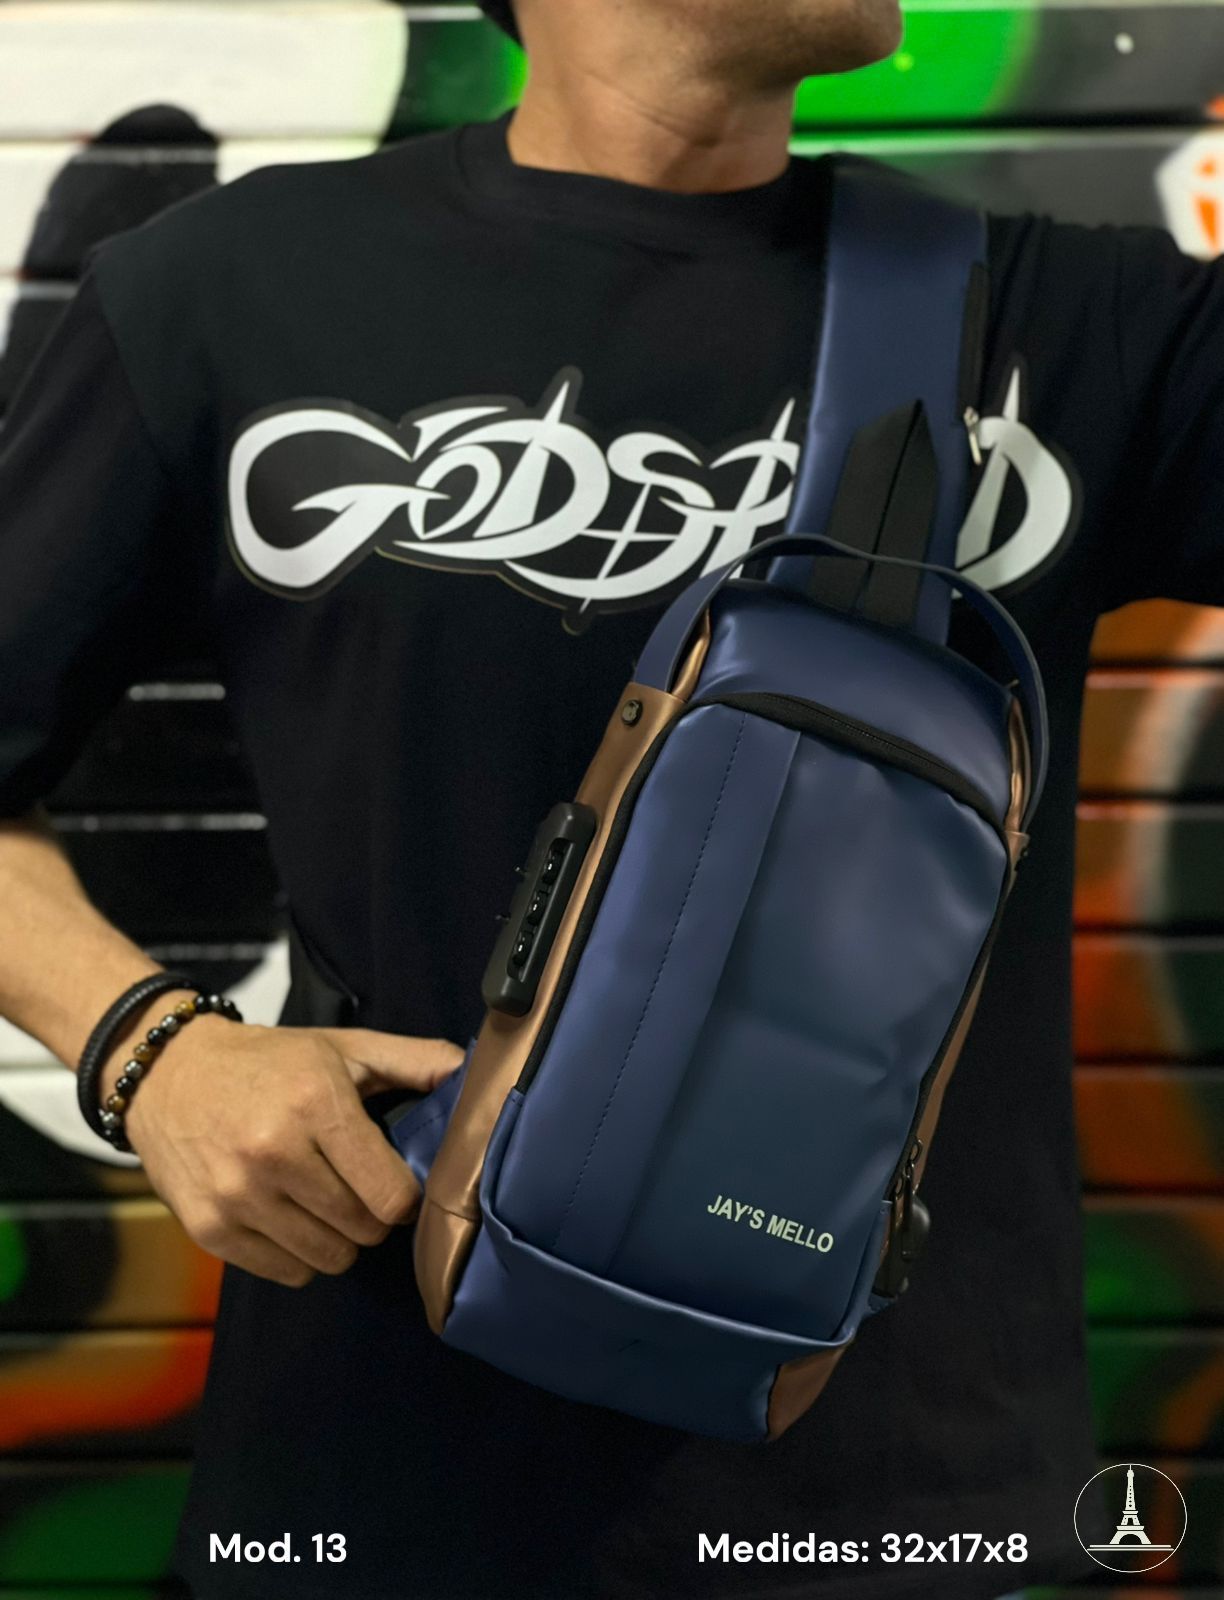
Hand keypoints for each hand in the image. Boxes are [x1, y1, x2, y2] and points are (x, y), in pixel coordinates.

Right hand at [103, 1012, 462, 1287]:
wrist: (168, 1073)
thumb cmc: (269, 1062)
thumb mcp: (343, 1048)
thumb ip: (414, 1061)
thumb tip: (474, 1072)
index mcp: (317, 1105)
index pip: (392, 1196)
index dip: (406, 1197)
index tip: (396, 1183)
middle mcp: (275, 1154)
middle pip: (363, 1231)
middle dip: (372, 1216)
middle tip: (357, 1188)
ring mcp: (238, 1195)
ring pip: (328, 1259)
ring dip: (337, 1239)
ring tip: (323, 1202)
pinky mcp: (209, 1228)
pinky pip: (286, 1272)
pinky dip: (298, 1255)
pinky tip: (289, 1216)